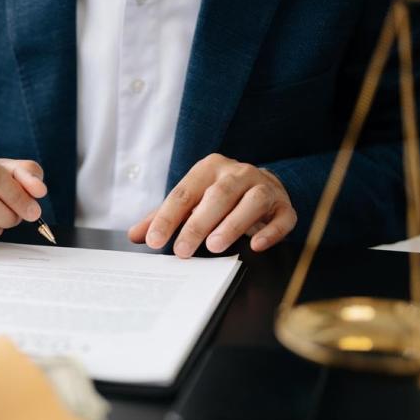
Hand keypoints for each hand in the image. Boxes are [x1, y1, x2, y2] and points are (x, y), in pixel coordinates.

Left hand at [128, 154, 297, 257]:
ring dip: (233, 224)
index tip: (154, 240)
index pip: (184, 192)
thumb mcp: (190, 202)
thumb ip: (163, 217)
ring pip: (251, 202)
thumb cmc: (218, 197)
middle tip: (183, 250)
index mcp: (209, 169)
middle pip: (218, 195)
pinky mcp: (284, 205)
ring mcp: (264, 187)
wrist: (263, 186)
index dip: (167, 217)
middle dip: (199, 224)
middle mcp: (238, 173)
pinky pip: (282, 217)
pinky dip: (272, 232)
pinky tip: (257, 246)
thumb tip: (135, 235)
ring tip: (215, 246)